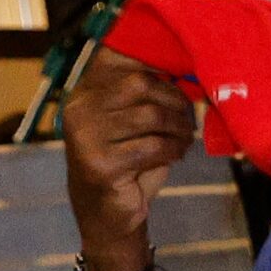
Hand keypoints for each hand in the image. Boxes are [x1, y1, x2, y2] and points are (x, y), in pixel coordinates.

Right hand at [63, 46, 195, 270]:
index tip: (180, 76)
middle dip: (176, 100)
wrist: (108, 212)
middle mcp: (80, 109)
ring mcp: (87, 136)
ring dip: (179, 128)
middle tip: (189, 119)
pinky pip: (154, 146)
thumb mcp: (135, 123)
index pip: (116, 57)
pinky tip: (176, 155)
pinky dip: (174, 150)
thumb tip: (187, 68)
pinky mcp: (102, 164)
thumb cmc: (128, 161)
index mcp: (85, 92)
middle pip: (141, 84)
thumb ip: (147, 95)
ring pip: (151, 115)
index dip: (154, 61)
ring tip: (184, 139)